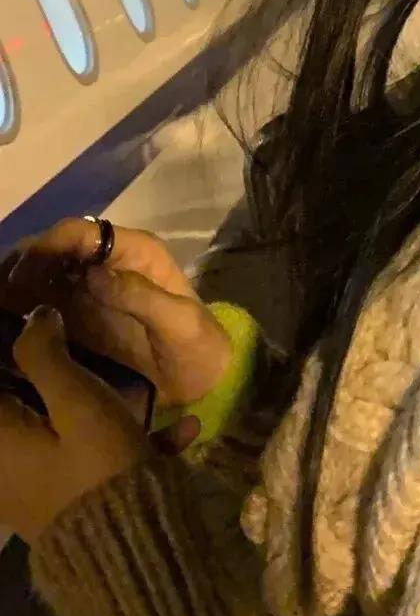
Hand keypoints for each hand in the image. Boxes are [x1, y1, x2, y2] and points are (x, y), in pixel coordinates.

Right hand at [0, 218, 232, 408]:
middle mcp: (105, 265)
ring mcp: (89, 292)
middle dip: (21, 266)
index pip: (81, 233)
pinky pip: (43, 307)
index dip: (48, 246)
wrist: (205, 382)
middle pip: (53, 252)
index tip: (22, 275)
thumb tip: (96, 274)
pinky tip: (8, 327)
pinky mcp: (80, 320)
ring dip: (16, 287)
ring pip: (42, 277)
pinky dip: (22, 311)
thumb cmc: (199, 348)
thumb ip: (143, 297)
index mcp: (133, 252)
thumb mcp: (181, 323)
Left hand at [0, 305, 198, 546]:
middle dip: (56, 371)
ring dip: (103, 406)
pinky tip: (184, 430)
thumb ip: (45, 354)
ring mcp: (42, 489)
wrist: (135, 560)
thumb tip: (33, 319)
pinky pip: (97, 462)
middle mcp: (8, 466)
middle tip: (89, 341)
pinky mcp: (78, 505)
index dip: (16, 348)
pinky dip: (131, 443)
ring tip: (143, 384)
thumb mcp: (77, 402)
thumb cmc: (97, 470)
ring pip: (65, 430)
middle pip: (22, 403)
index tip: (42, 326)